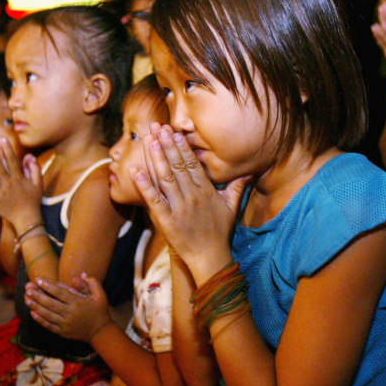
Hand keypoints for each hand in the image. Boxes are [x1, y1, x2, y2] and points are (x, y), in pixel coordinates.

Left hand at [0, 137, 42, 230]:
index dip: (7, 149)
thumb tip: (29, 156)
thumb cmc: (33, 201)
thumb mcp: (38, 184)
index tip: (2, 139)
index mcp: (19, 178)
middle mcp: (8, 183)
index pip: (12, 160)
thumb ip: (35, 169)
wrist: (27, 218)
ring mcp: (0, 192)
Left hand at [24, 274, 111, 341]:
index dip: (49, 286)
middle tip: (28, 289)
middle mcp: (70, 314)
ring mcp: (65, 324)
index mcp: (78, 303)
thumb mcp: (100, 294)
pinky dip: (40, 320)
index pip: (61, 293)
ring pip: (47, 315)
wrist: (100, 332)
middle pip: (51, 304)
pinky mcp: (63, 332)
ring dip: (36, 306)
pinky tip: (33, 313)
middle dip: (38, 296)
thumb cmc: (100, 310)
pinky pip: (49, 326)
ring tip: (26, 299)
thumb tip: (80, 275)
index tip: (38, 280)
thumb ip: (91, 282)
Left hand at [132, 123, 248, 276]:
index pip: (192, 163)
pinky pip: (154, 200)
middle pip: (177, 166)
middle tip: (157, 127)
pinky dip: (145, 186)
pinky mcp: (167, 221)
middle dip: (167, 145)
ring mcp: (179, 208)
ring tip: (148, 139)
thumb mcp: (232, 208)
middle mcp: (192, 196)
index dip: (181, 146)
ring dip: (156, 157)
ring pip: (165, 178)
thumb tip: (249, 171)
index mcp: (206, 191)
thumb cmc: (219, 233)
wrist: (210, 259)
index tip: (173, 131)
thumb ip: (238, 187)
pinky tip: (136, 172)